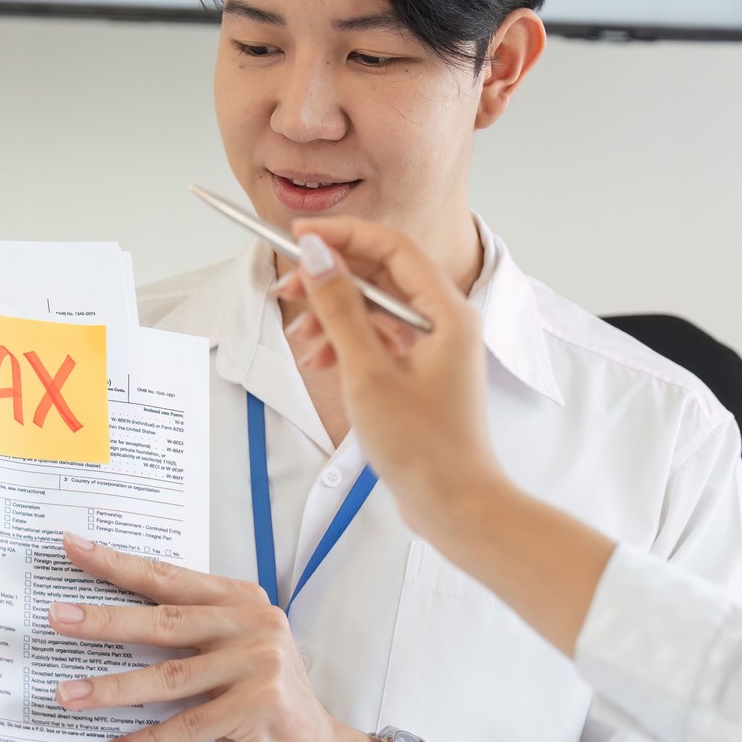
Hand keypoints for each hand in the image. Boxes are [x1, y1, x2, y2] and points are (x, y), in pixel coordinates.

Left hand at [48, 535, 390, 741]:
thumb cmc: (262, 700)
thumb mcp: (231, 654)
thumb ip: (191, 636)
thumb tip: (109, 626)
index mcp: (242, 600)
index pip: (169, 577)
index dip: (119, 564)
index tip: (75, 549)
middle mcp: (254, 623)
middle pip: (165, 620)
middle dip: (105, 619)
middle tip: (58, 618)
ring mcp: (260, 664)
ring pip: (170, 677)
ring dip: (112, 689)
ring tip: (67, 694)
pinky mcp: (259, 708)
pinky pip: (188, 726)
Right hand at [283, 221, 615, 656]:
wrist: (456, 506)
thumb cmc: (423, 447)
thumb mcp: (367, 372)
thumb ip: (340, 308)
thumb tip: (317, 256)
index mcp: (447, 311)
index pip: (392, 248)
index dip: (343, 235)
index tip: (298, 235)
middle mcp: (446, 322)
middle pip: (381, 277)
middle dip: (330, 280)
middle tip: (285, 290)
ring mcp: (435, 349)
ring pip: (375, 310)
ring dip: (333, 317)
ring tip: (300, 340)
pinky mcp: (422, 374)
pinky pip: (379, 340)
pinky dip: (347, 345)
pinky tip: (320, 361)